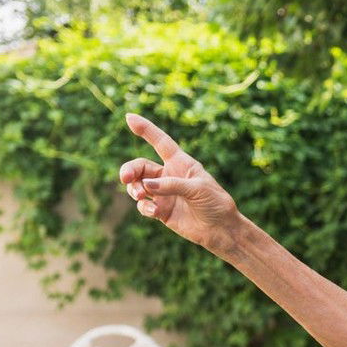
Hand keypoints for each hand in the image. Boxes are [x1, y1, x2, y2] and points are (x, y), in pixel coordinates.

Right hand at [120, 114, 243, 253]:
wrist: (221, 229)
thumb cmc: (215, 203)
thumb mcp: (197, 189)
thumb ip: (172, 185)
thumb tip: (146, 185)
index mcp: (181, 163)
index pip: (160, 142)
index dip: (146, 129)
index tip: (129, 117)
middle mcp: (169, 176)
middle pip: (140, 166)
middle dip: (129, 169)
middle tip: (125, 178)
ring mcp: (164, 193)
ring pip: (137, 185)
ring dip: (134, 188)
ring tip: (140, 195)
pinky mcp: (161, 211)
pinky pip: (144, 206)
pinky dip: (144, 207)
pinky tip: (153, 212)